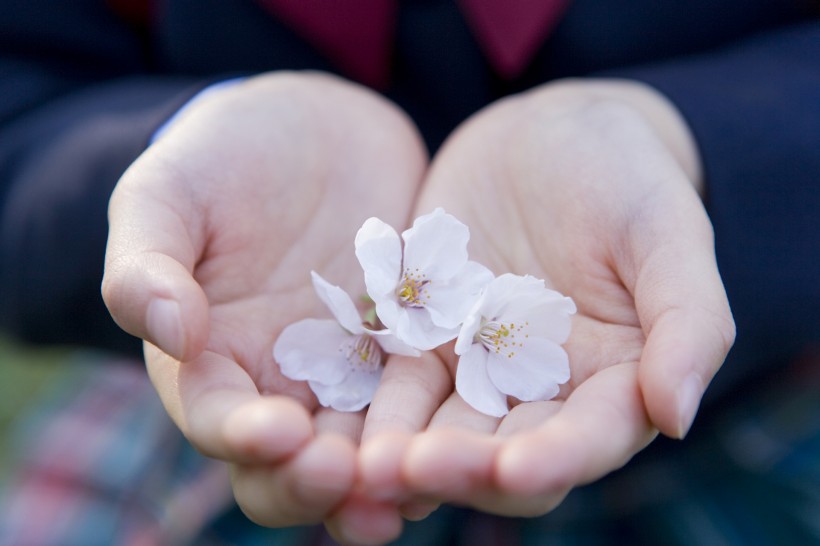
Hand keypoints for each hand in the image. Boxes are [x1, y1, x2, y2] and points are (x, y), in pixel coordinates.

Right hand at [102, 72, 426, 539]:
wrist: (312, 127)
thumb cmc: (220, 157)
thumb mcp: (166, 194)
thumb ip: (146, 264)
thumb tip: (172, 335)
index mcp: (212, 363)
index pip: (220, 423)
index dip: (244, 439)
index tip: (279, 434)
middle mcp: (285, 382)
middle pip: (295, 465)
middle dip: (318, 480)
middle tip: (352, 473)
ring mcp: (355, 368)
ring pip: (370, 446)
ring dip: (390, 472)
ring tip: (419, 473)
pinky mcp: (412, 343)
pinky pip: (431, 391)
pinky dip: (446, 416)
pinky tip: (473, 427)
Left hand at [358, 79, 734, 517]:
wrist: (547, 136)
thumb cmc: (626, 175)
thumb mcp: (668, 230)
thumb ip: (686, 320)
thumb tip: (678, 417)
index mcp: (615, 382)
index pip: (589, 438)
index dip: (556, 459)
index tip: (514, 467)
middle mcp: (544, 393)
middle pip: (504, 453)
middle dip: (464, 469)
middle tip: (414, 469)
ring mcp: (480, 370)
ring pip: (442, 428)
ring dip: (405, 451)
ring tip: (365, 463)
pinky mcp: (427, 340)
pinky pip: (396, 378)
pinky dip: (372, 403)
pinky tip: (336, 420)